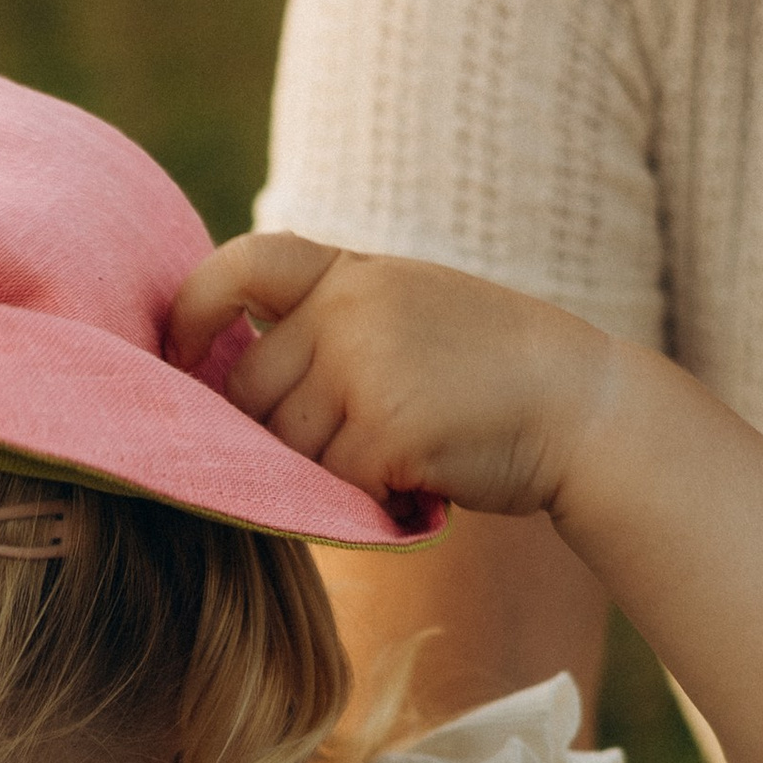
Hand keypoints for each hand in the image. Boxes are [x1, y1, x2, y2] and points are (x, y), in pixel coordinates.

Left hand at [169, 235, 615, 523]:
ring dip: (331, 470)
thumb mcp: (408, 308)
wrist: (585, 407)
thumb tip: (226, 374)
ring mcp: (364, 366)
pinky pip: (334, 486)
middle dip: (280, 432)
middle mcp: (348, 309)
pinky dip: (368, 499)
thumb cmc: (492, 374)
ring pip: (286, 449)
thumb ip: (332, 321)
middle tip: (361, 440)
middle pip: (248, 391)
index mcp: (351, 271)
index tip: (177, 350)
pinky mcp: (385, 430)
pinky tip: (420, 480)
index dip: (192, 306)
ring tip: (404, 451)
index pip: (241, 263)